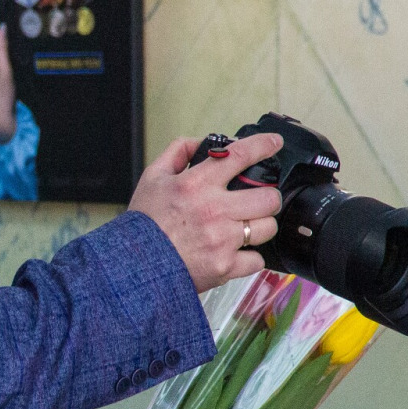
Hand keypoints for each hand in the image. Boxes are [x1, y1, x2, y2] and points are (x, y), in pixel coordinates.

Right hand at [127, 133, 283, 291]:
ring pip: (268, 227)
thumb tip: (199, 142)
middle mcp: (213, 209)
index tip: (273, 143)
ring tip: (247, 228)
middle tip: (258, 201)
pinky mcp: (225, 266)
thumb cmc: (143, 224)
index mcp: (196, 183)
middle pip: (268, 196)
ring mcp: (222, 239)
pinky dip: (249, 257)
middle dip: (267, 197)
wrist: (133, 266)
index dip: (264, 145)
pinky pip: (257, 260)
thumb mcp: (152, 178)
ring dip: (260, 226)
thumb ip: (176, 152)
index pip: (240, 155)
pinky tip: (236, 253)